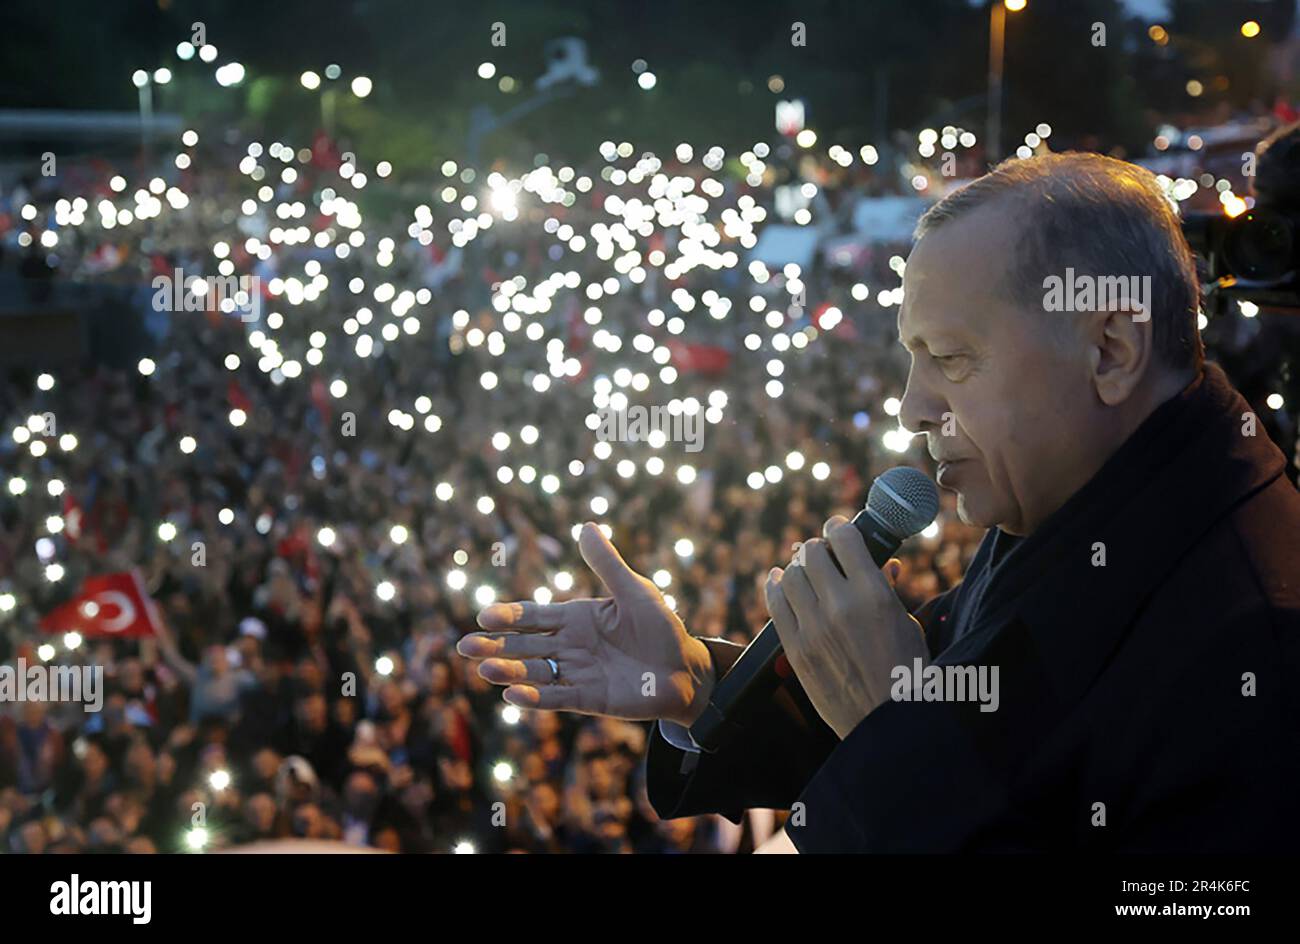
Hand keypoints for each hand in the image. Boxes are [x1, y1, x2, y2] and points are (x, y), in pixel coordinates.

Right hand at [458, 523, 714, 725]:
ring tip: (486, 670)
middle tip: (465, 647)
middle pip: (524, 646)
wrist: (685, 669)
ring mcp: (577, 673)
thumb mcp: (635, 591)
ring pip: (535, 672)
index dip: (509, 616)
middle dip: (496, 646)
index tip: (484, 616)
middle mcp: (569, 646)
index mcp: (575, 618)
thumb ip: (607, 564)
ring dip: (510, 672)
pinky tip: (512, 697)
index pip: (533, 616)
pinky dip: (535, 698)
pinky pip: (558, 697)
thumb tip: (586, 525)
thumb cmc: (660, 627)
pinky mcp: (589, 698)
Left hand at [764, 515, 927, 739]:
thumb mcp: (905, 623)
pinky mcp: (795, 649)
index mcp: (873, 594)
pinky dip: (775, 586)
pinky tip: (778, 580)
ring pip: (789, 576)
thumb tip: (884, 563)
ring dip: (797, 568)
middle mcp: (839, 605)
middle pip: (810, 554)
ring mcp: (813, 628)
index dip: (838, 528)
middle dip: (816, 548)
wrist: (887, 724)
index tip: (838, 529)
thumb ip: (887, 590)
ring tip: (804, 570)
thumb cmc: (906, 672)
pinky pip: (774, 604)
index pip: (843, 539)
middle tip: (821, 553)